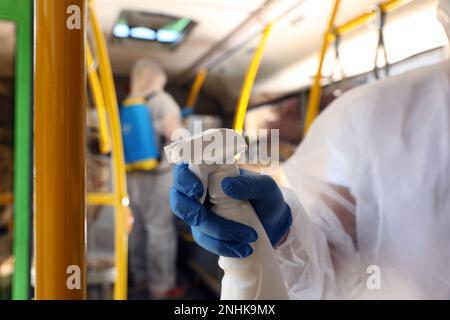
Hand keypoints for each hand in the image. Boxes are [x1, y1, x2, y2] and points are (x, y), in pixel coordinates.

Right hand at [170, 164, 291, 257]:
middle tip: (201, 217)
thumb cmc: (266, 198)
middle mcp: (200, 192)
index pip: (185, 169)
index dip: (183, 179)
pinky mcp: (207, 232)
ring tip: (246, 237)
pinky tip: (240, 249)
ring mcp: (201, 213)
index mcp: (210, 172)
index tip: (196, 189)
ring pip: (193, 224)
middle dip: (187, 209)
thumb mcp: (266, 187)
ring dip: (215, 233)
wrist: (273, 223)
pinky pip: (205, 240)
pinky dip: (221, 246)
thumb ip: (251, 183)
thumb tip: (228, 186)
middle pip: (179, 199)